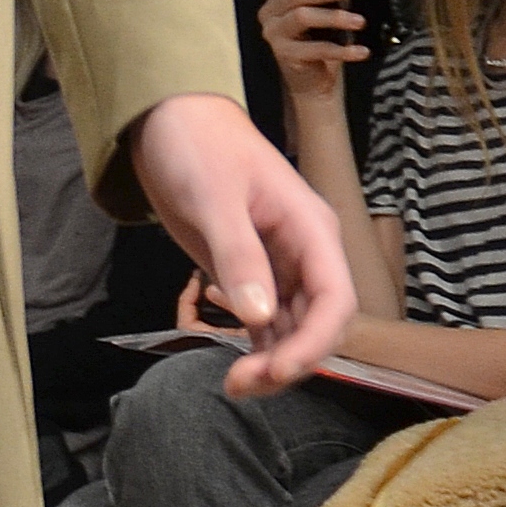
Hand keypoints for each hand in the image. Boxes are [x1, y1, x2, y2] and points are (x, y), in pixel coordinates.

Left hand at [122, 92, 356, 397]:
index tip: (277, 371)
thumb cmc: (199, 147)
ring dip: (271, 360)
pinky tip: (231, 357)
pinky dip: (255, 346)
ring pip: (293, 330)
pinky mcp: (253, 275)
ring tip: (232, 384)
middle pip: (319, 324)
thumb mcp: (215, 198)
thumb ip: (238, 255)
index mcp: (311, 229)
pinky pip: (267, 323)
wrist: (170, 121)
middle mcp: (305, 253)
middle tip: (240, 384)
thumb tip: (259, 317)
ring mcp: (281, 267)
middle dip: (289, 361)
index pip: (335, 300)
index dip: (314, 343)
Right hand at [259, 0, 366, 107]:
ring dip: (335, 17)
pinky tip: (361, 51)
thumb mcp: (323, 11)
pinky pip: (316, 49)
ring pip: (303, 17)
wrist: (311, 80)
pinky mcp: (284, 55)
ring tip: (360, 21)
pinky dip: (342, 50)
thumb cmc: (317, 38)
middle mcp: (270, 12)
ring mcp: (274, 34)